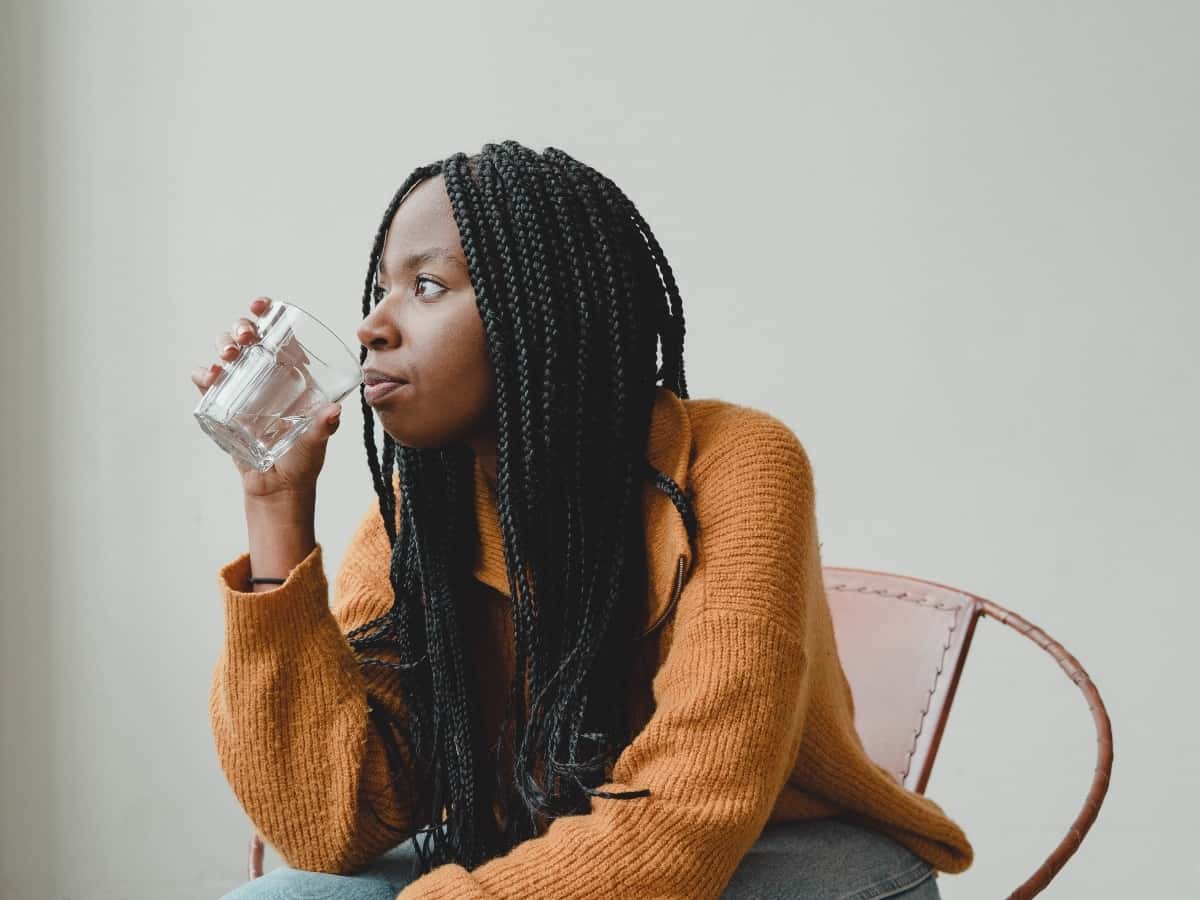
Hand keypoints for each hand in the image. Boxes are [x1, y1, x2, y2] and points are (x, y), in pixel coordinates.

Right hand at [191, 296, 343, 500]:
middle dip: (241, 328)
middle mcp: (265, 376)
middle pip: (247, 337)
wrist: (278, 489)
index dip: (268, 313)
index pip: (278, 334)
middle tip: (246, 337)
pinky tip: (208, 376)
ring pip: (226, 354)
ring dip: (222, 345)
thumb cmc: (303, 461)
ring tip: (228, 356)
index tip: (261, 304)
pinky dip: (204, 375)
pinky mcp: (223, 407)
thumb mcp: (316, 442)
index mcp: (291, 373)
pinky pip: (208, 384)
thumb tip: (333, 412)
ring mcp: (242, 390)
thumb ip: (323, 428)